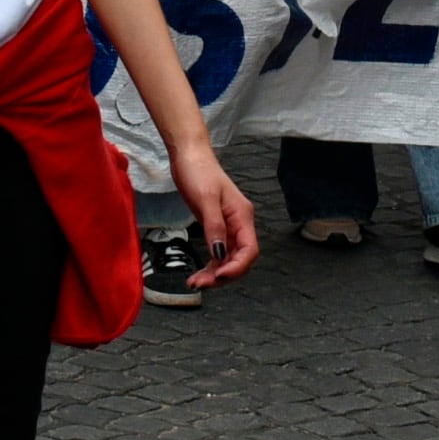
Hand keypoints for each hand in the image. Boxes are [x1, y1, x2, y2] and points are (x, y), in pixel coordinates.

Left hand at [170, 137, 260, 287]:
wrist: (189, 155)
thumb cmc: (198, 171)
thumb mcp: (205, 199)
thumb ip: (214, 227)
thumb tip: (219, 254)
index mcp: (242, 216)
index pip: (249, 250)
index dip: (237, 268)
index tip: (218, 277)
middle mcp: (239, 223)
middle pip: (239, 259)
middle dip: (223, 275)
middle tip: (200, 284)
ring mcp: (228, 226)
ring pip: (228, 259)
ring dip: (215, 274)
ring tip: (195, 283)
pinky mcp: (217, 226)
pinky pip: (219, 252)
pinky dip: (211, 265)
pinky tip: (199, 273)